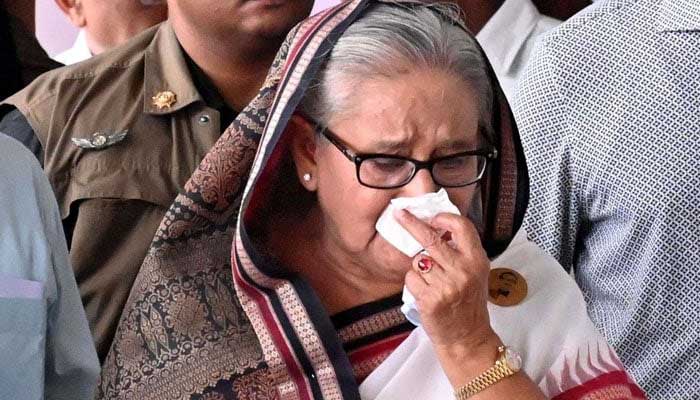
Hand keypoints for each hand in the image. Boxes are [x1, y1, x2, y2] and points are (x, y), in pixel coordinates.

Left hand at [395, 209, 500, 366]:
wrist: (468, 338)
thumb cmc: (468, 303)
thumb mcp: (476, 273)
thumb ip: (461, 251)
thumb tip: (437, 227)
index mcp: (477, 260)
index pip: (462, 227)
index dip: (444, 218)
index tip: (431, 217)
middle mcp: (463, 270)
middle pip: (431, 238)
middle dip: (412, 223)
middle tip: (399, 213)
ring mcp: (446, 285)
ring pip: (418, 260)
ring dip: (419, 268)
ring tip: (432, 283)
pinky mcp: (430, 299)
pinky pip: (411, 279)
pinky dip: (414, 284)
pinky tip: (426, 294)